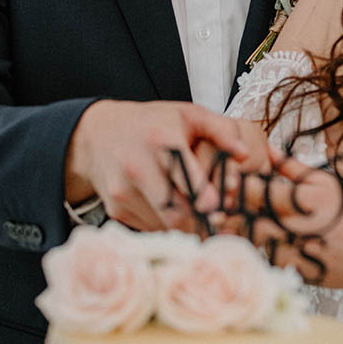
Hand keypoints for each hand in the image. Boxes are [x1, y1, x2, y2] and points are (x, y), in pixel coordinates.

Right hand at [64, 100, 254, 231]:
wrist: (97, 133)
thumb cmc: (151, 123)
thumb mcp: (187, 114)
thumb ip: (222, 130)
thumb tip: (245, 155)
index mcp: (162, 142)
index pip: (194, 188)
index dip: (216, 204)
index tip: (228, 207)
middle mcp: (138, 168)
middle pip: (180, 216)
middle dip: (204, 223)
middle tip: (222, 224)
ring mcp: (124, 192)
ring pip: (167, 228)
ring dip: (187, 227)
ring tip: (201, 216)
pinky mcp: (116, 210)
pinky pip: (151, 229)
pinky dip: (167, 226)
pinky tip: (175, 211)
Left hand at [231, 150, 342, 287]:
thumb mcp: (328, 183)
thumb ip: (293, 168)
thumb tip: (267, 149)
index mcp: (304, 200)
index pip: (257, 192)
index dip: (237, 187)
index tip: (227, 183)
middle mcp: (297, 227)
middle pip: (249, 217)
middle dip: (230, 211)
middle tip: (216, 205)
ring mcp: (294, 252)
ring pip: (251, 241)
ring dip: (236, 231)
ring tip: (224, 223)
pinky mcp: (294, 271)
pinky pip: (263, 259)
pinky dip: (252, 250)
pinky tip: (245, 242)